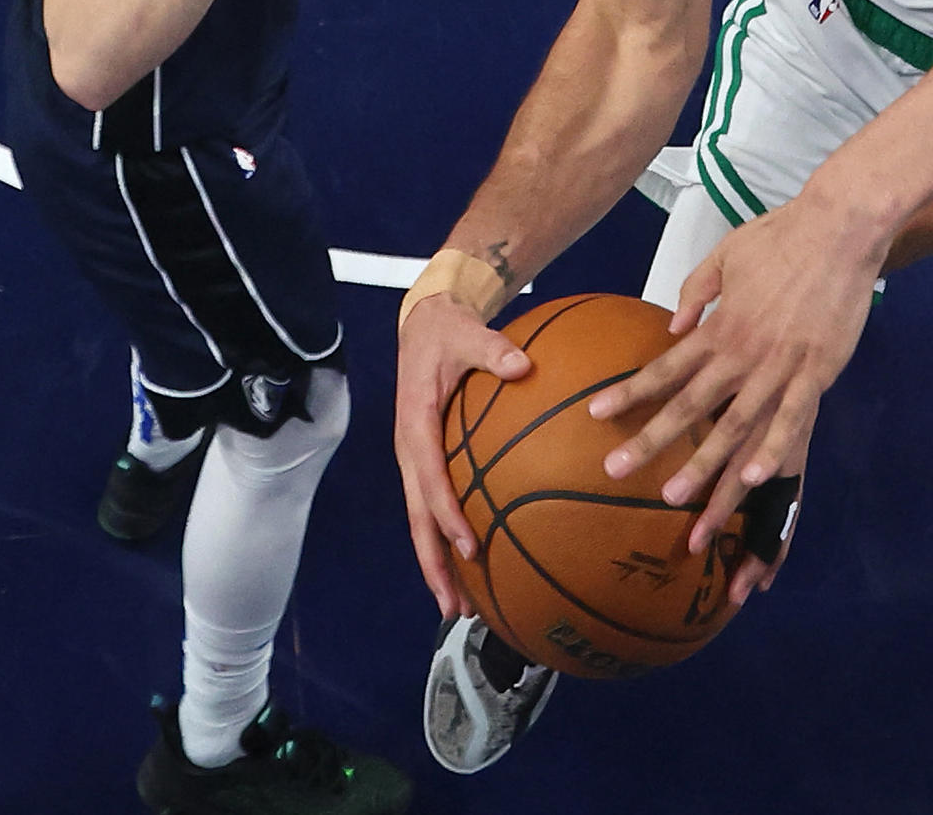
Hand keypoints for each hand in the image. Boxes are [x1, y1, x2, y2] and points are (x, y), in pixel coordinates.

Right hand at [394, 291, 531, 616]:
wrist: (425, 323)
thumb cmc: (448, 331)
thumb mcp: (467, 332)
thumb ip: (493, 349)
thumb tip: (522, 364)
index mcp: (416, 426)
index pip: (430, 480)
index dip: (447, 515)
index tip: (468, 547)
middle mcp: (410, 451)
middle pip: (419, 519)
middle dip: (435, 564)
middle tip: (455, 609)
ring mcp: (415, 460)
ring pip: (423, 522)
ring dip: (438, 564)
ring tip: (461, 608)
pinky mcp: (427, 459)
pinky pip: (436, 506)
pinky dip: (448, 537)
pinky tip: (472, 564)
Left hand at [587, 196, 885, 603]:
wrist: (840, 227)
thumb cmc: (783, 235)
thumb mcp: (726, 253)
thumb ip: (695, 291)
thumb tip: (672, 328)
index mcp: (718, 326)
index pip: (665, 367)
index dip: (630, 393)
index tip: (597, 415)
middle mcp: (742, 352)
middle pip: (691, 405)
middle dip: (652, 441)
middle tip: (616, 471)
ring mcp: (780, 364)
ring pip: (736, 423)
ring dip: (705, 461)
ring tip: (675, 495)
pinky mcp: (818, 369)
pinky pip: (793, 416)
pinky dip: (774, 447)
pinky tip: (758, 478)